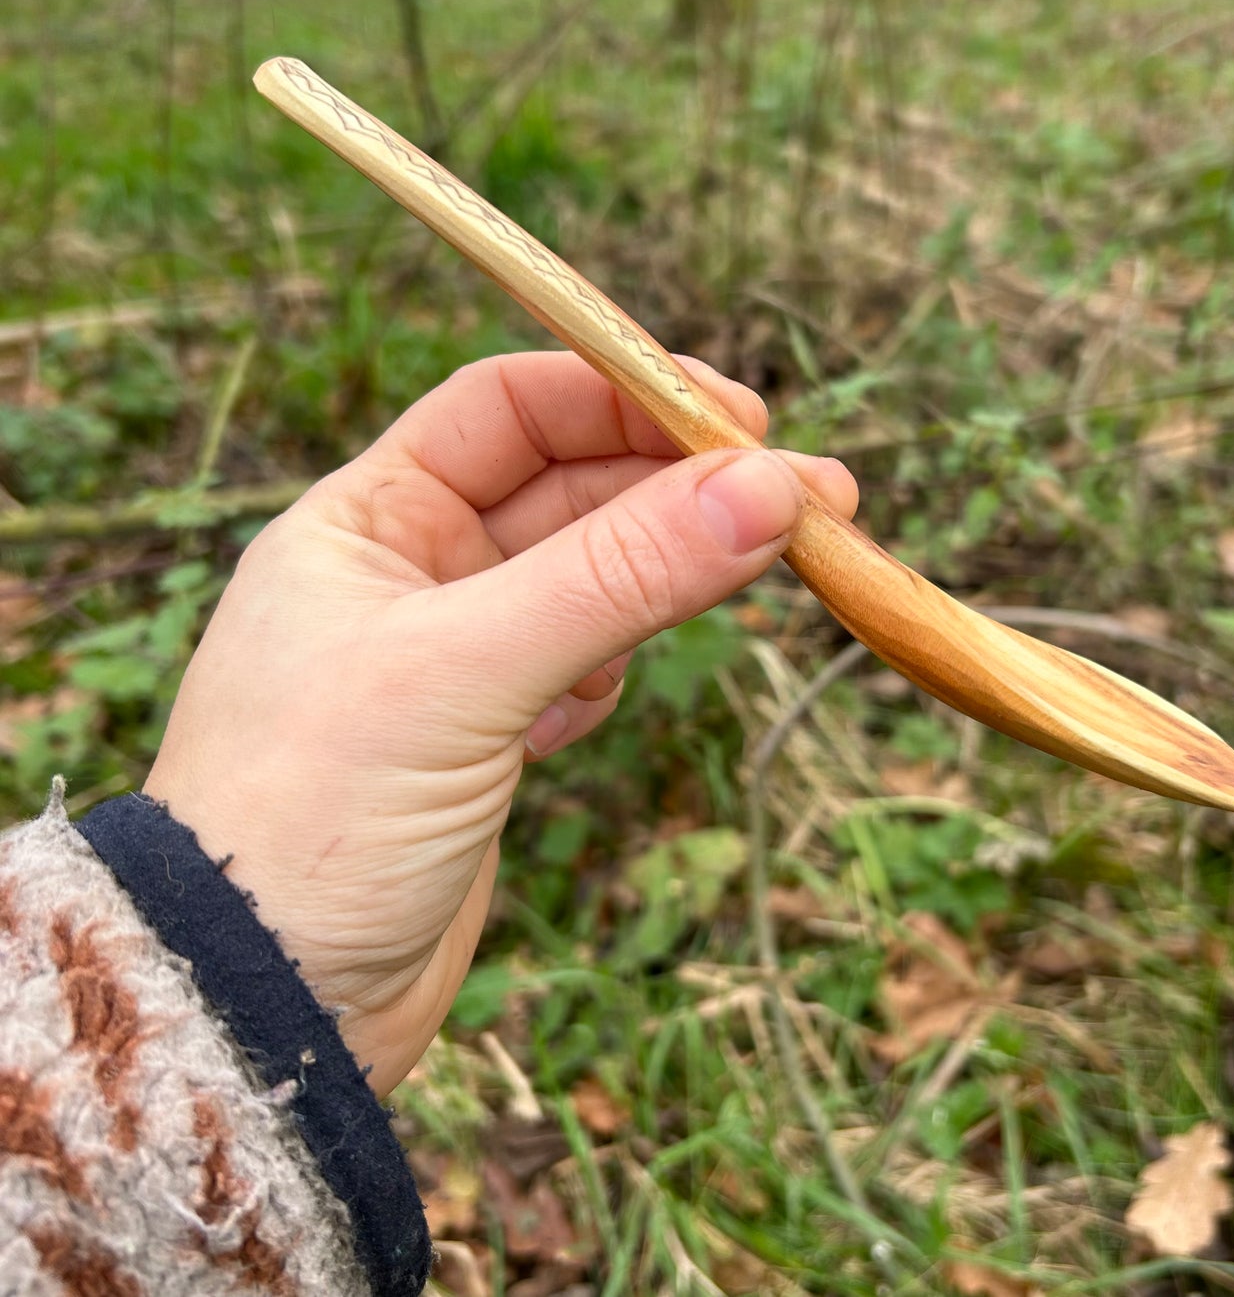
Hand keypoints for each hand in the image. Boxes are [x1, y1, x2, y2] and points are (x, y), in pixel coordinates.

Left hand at [144, 351, 857, 1092]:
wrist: (259, 1005)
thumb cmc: (311, 813)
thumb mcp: (465, 672)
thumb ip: (619, 575)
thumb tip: (766, 485)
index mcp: (367, 520)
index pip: (509, 408)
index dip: (622, 393)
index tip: (739, 419)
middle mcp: (409, 573)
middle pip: (570, 487)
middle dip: (683, 483)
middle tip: (810, 493)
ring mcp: (452, 658)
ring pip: (590, 578)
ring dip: (673, 569)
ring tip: (771, 562)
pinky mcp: (486, 738)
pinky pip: (583, 663)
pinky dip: (616, 664)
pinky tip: (602, 699)